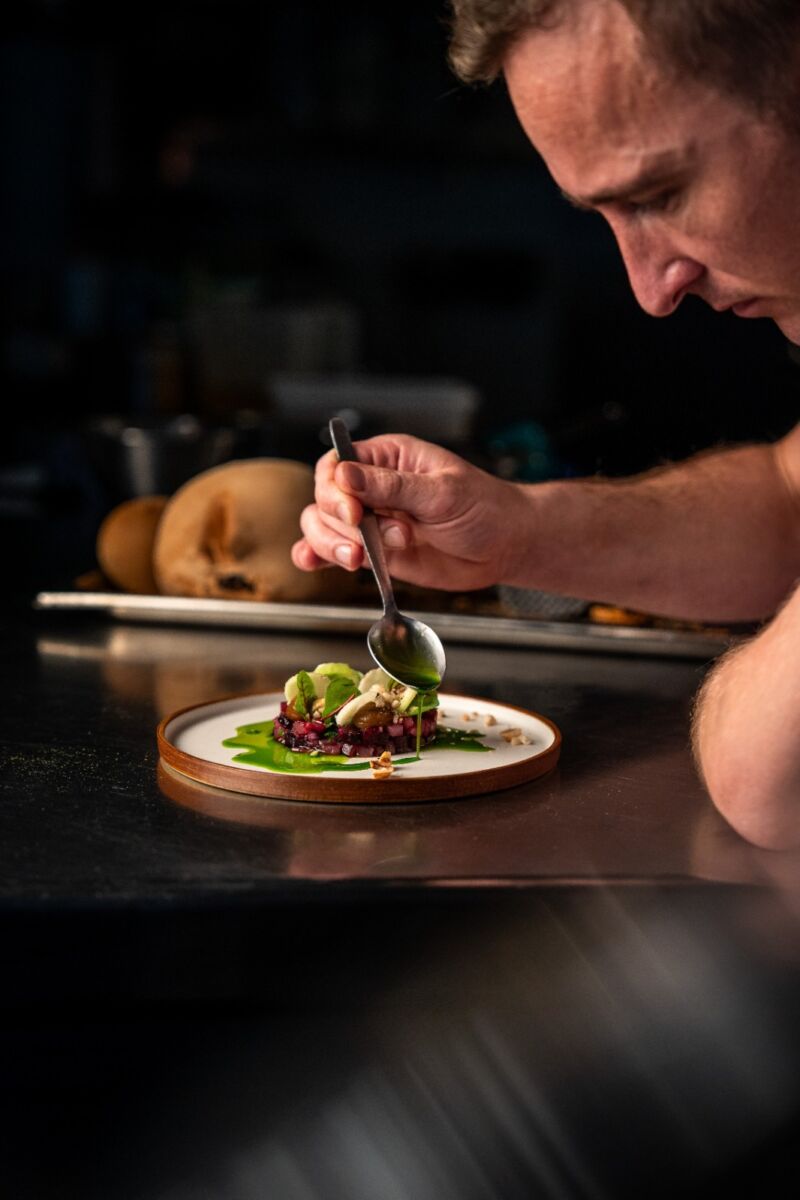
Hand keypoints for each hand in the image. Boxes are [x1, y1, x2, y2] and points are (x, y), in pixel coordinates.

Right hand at [291, 433, 522, 590]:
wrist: (505, 546)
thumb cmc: (485, 508)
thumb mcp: (443, 493)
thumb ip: (393, 487)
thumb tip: (345, 474)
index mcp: (388, 458)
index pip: (337, 465)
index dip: (336, 490)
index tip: (354, 514)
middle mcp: (372, 486)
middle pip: (324, 498)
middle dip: (341, 525)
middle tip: (370, 542)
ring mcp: (371, 520)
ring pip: (322, 525)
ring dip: (332, 545)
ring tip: (362, 559)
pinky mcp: (374, 551)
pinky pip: (334, 551)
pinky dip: (318, 556)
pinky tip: (312, 562)